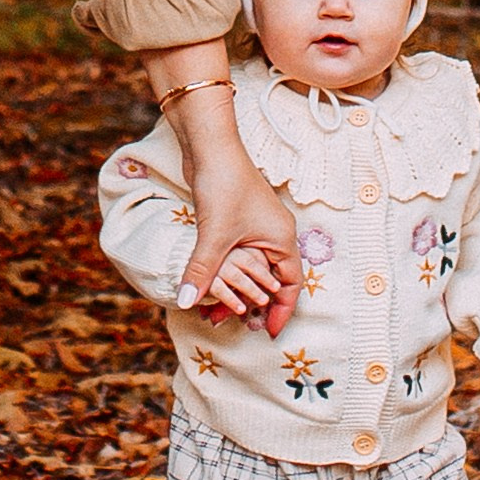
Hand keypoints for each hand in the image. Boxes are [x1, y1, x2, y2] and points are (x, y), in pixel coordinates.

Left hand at [139, 41, 301, 335]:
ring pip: (252, 271)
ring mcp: (257, 229)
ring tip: (218, 312)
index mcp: (281, 239)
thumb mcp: (214, 235)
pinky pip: (238, 259)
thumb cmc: (223, 185)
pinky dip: (227, 275)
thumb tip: (189, 302)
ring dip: (237, 292)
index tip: (267, 332)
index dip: (281, 311)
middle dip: (254, 306)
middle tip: (237, 325)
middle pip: (270, 281)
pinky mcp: (238, 223)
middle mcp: (274, 236)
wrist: (211, 147)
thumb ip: (203, 271)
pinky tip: (210, 286)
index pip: (290, 286)